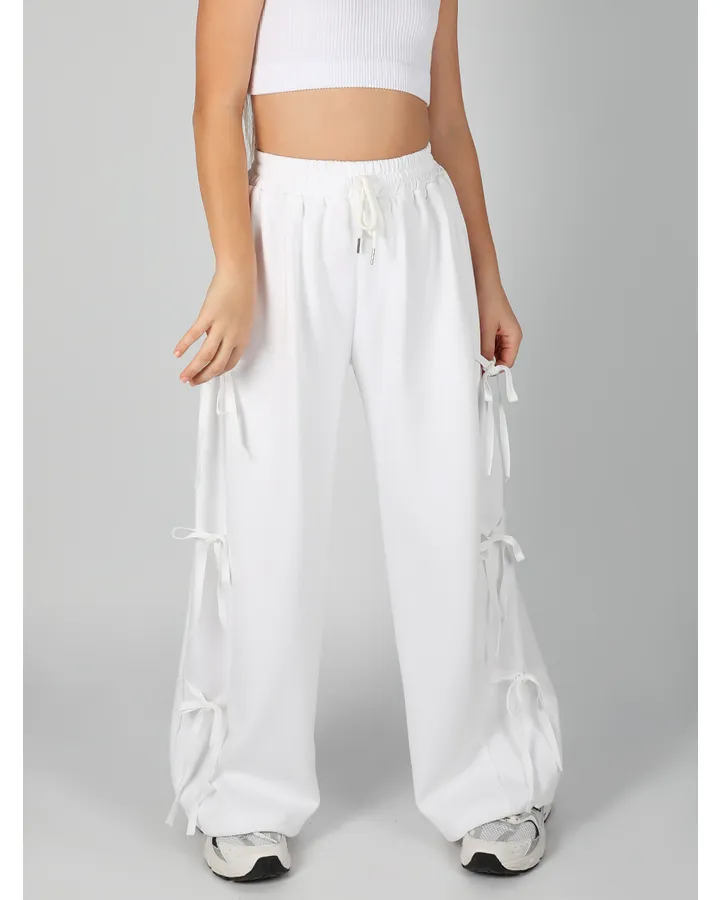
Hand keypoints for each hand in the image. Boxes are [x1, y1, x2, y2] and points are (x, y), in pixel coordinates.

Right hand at [174, 269, 254, 384]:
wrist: (239, 274)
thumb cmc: (242, 293)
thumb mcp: (241, 318)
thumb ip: (229, 332)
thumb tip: (212, 340)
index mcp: (242, 338)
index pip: (229, 364)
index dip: (216, 373)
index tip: (206, 376)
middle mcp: (233, 336)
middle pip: (216, 364)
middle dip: (203, 377)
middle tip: (192, 382)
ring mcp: (221, 327)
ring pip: (205, 356)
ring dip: (192, 369)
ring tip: (183, 377)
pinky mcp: (208, 315)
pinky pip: (194, 335)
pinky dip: (184, 346)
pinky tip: (177, 353)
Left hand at [478, 281, 522, 367]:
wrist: (483, 282)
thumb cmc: (488, 300)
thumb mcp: (486, 329)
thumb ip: (486, 350)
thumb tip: (485, 368)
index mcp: (514, 336)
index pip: (508, 362)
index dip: (495, 369)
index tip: (481, 372)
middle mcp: (511, 335)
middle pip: (502, 358)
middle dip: (489, 362)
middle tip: (475, 362)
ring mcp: (504, 332)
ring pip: (495, 352)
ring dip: (485, 354)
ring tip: (474, 348)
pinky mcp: (496, 328)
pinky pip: (491, 344)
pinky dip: (483, 346)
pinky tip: (475, 342)